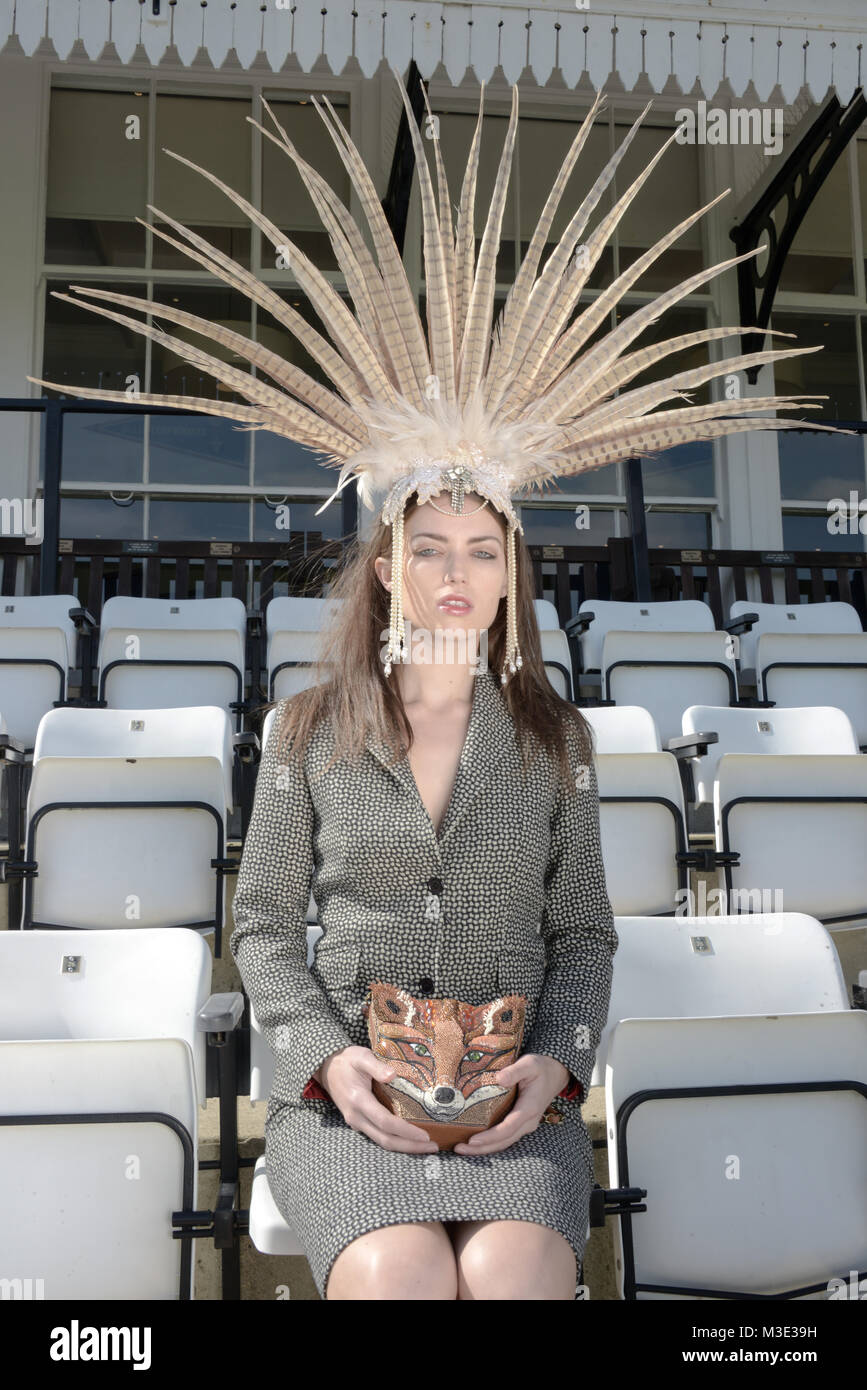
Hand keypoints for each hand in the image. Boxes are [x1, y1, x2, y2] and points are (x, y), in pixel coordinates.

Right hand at [318, 1046, 438, 1154]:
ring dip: (404, 1147)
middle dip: (410, 1146)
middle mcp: (356, 1117)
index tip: (425, 1135)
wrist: (326, 1067)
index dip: (406, 1131)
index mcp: (358, 1101)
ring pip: (382, 1142)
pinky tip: (409, 1139)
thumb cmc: (346, 1060)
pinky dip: (395, 1141)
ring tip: (425, 1146)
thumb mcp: (361, 1056)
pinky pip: (378, 1136)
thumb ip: (376, 1066)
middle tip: (433, 1147)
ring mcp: (356, 1122)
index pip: (386, 1122)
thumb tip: (392, 1074)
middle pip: (386, 1140)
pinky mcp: (358, 1122)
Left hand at [453, 1054, 569, 1155]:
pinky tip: (475, 1142)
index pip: (507, 1129)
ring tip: (461, 1148)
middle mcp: (528, 1122)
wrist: (555, 1073)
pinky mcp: (520, 1123)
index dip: (490, 1137)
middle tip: (458, 1149)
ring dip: (484, 1148)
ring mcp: (525, 1125)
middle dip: (481, 1148)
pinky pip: (504, 1137)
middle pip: (503, 1141)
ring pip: (503, 1142)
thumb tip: (499, 1079)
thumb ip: (515, 1071)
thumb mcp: (529, 1064)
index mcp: (529, 1109)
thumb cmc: (540, 1067)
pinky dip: (490, 1142)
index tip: (472, 1140)